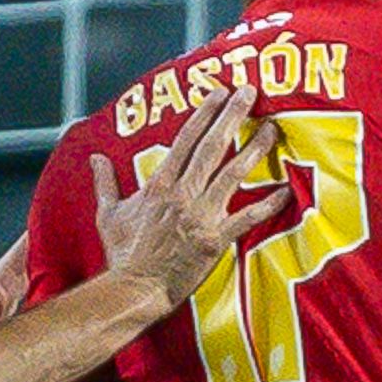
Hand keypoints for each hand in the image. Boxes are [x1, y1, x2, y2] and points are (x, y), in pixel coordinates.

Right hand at [91, 83, 290, 307]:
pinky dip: (268, 205)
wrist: (134, 289)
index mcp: (160, 184)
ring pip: (233, 173)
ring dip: (255, 149)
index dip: (204, 113)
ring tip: (273, 128)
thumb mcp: (107, 214)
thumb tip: (95, 158)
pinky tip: (286, 190)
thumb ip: (105, 182)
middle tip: (249, 91)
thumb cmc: (123, 255)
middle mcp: (183, 194)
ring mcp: (201, 215)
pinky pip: (247, 217)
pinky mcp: (215, 239)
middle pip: (212, 146)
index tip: (219, 92)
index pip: (185, 139)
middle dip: (232, 116)